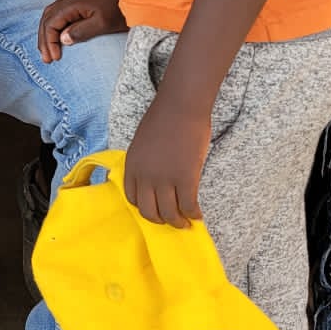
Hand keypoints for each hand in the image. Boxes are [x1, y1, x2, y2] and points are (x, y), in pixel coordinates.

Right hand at [37, 0, 127, 62]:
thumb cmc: (119, 11)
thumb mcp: (103, 24)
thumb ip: (81, 31)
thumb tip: (63, 40)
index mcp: (71, 3)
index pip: (51, 23)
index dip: (50, 42)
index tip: (55, 57)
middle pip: (47, 19)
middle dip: (44, 40)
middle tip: (46, 59)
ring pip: (49, 16)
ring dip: (46, 34)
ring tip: (47, 52)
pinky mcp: (75, 2)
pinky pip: (57, 14)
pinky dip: (52, 27)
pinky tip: (55, 38)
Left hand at [122, 96, 212, 227]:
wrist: (180, 106)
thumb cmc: (164, 118)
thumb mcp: (142, 143)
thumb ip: (145, 162)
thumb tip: (154, 178)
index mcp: (132, 165)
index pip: (132, 198)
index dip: (144, 208)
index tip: (155, 209)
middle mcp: (145, 176)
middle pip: (148, 211)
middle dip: (160, 221)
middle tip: (171, 221)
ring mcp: (164, 179)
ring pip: (169, 214)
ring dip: (178, 222)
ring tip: (186, 223)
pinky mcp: (185, 178)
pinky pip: (188, 206)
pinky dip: (193, 214)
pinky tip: (198, 215)